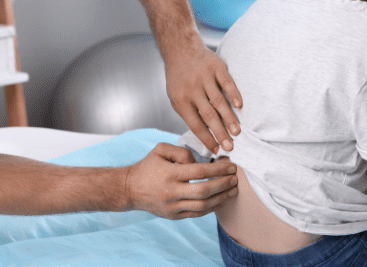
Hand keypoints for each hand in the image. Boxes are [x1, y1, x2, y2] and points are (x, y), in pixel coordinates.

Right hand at [124, 143, 238, 218]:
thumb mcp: (161, 150)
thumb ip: (182, 152)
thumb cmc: (148, 166)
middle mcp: (172, 192)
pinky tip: (221, 200)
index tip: (232, 166)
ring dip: (221, 198)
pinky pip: (197, 214)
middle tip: (235, 178)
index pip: (200, 171)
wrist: (130, 189)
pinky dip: (212, 208)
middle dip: (223, 184)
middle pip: (204, 190)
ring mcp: (173, 206)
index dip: (219, 169)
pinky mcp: (174, 216)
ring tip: (233, 190)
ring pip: (203, 206)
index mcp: (170, 173)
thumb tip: (200, 162)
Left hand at [165, 44, 241, 152]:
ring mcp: (204, 77)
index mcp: (181, 100)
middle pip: (208, 116)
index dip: (207, 138)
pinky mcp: (216, 67)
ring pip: (219, 101)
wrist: (180, 50)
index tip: (216, 150)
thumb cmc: (179, 79)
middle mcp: (192, 89)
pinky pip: (227, 82)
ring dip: (229, 118)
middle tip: (230, 147)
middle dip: (220, 133)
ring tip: (237, 132)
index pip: (195, 124)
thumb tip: (205, 135)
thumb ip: (188, 114)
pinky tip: (240, 105)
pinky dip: (234, 94)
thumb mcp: (175, 98)